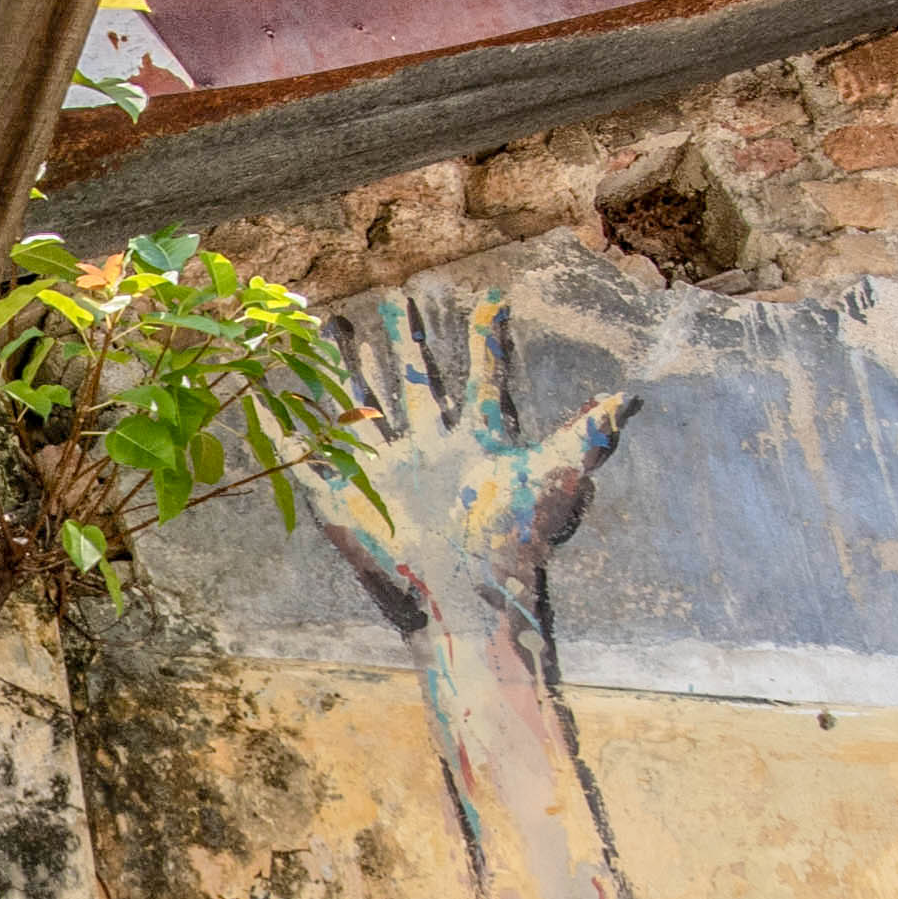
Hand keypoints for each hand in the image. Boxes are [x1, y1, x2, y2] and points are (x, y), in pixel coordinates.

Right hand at [308, 292, 632, 641]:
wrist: (464, 601)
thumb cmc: (512, 545)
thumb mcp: (556, 480)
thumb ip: (590, 438)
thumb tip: (631, 399)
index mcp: (474, 443)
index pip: (480, 377)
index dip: (486, 338)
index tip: (492, 297)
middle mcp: (429, 452)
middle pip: (413, 383)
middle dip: (406, 342)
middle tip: (397, 297)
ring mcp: (385, 473)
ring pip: (361, 407)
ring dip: (345, 369)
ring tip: (330, 329)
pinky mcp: (346, 498)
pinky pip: (308, 457)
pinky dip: (283, 427)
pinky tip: (266, 398)